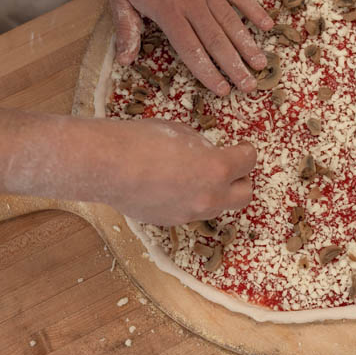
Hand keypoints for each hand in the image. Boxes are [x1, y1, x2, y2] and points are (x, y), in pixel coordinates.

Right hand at [82, 118, 255, 225]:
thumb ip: (203, 147)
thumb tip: (206, 153)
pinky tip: (175, 187)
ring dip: (217, 193)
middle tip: (229, 168)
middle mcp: (209, 196)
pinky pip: (192, 213)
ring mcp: (190, 213)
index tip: (241, 148)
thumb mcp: (182, 132)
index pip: (249, 161)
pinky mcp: (170, 222)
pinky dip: (191, 201)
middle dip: (241, 180)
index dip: (246, 152)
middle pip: (245, 195)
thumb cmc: (142, 140)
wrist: (106, 165)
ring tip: (199, 178)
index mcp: (217, 168)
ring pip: (218, 207)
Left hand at [108, 0, 273, 95]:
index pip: (191, 49)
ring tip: (262, 64)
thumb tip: (125, 61)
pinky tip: (267, 26)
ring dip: (248, 44)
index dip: (208, 72)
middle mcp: (192, 2)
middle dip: (234, 66)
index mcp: (168, 12)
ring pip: (232, 21)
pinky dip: (254, 10)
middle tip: (249, 87)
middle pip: (217, 41)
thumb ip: (126, 31)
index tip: (222, 90)